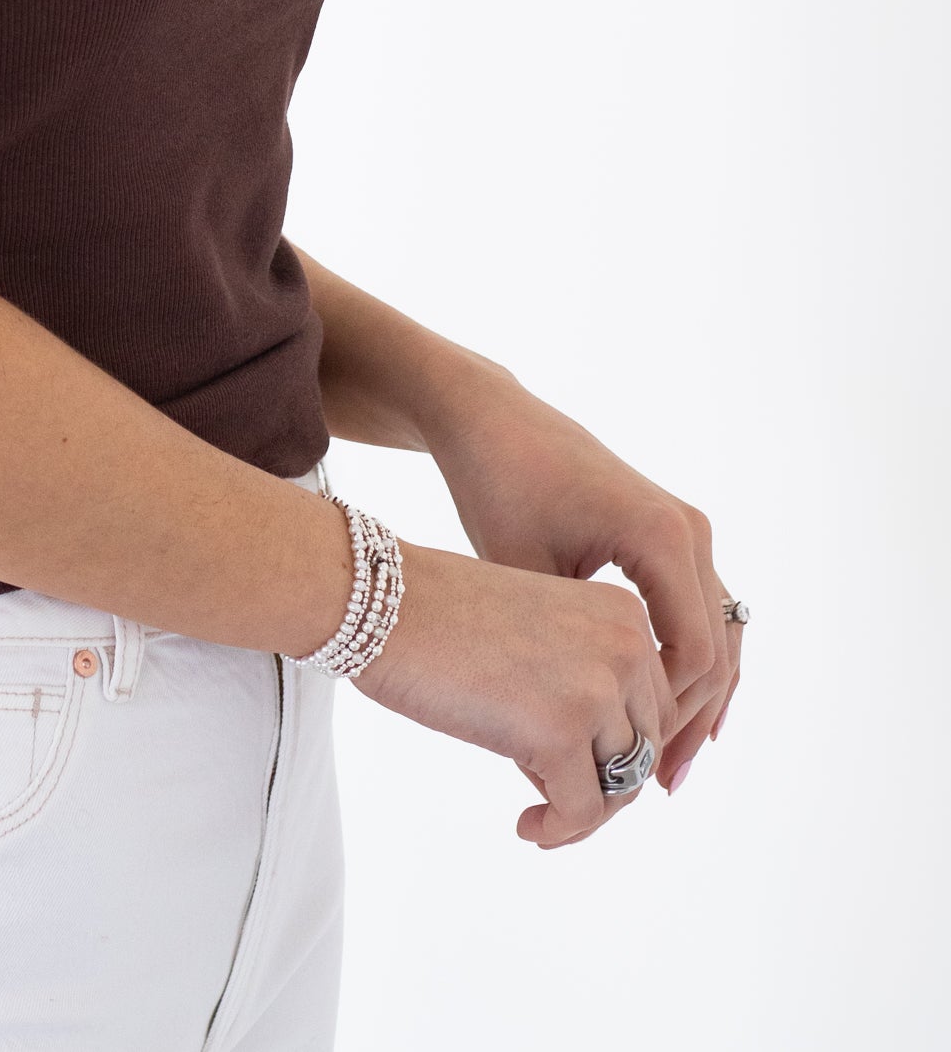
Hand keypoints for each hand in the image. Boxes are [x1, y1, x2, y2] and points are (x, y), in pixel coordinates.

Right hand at [352, 540, 677, 846]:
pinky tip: (526, 825)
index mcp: (623, 614)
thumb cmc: (443, 619)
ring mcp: (597, 688)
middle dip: (606, 785)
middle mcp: (625, 646)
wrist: (383, 605)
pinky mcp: (561, 732)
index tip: (578, 771)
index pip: (654, 706)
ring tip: (541, 816)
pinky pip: (581, 811)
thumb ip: (584, 684)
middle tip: (558, 802)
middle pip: (646, 748)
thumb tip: (606, 781)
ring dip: (583, 811)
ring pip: (623, 785)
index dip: (618, 748)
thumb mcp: (541, 639)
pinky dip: (558, 830)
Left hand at [425, 368, 743, 792]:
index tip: (631, 770)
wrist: (492, 420)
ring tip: (666, 770)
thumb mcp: (525, 578)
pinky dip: (692, 666)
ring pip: (719, 636)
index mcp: (661, 536)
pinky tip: (671, 718)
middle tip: (659, 790)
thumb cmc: (497, 488)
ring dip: (698, 702)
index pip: (694, 657)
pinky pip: (700, 613)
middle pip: (719, 652)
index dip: (669, 721)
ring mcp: (686, 529)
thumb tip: (581, 747)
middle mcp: (689, 530)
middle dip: (692, 724)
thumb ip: (565, 657)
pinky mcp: (670, 534)